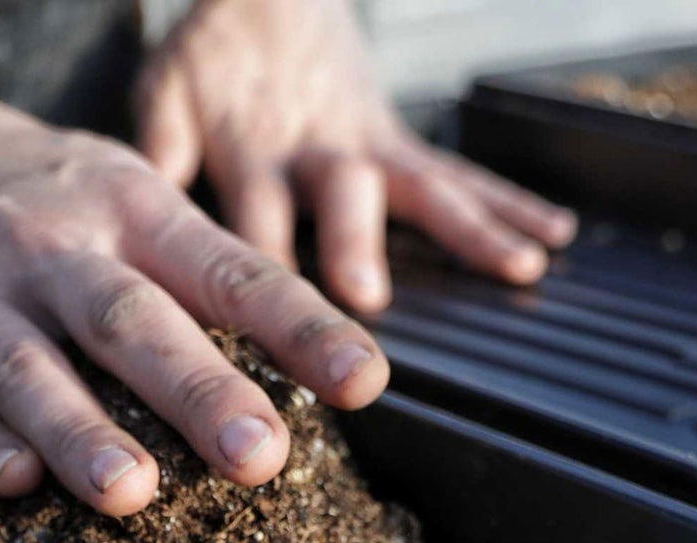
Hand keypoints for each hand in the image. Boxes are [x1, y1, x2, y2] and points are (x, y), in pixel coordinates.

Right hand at [0, 91, 389, 513]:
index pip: (226, 271)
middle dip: (196, 391)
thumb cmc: (45, 193)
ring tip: (132, 493)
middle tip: (260, 456)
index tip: (362, 380)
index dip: (297, 327)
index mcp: (128, 210)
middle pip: (130, 322)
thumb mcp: (129, 196)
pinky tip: (18, 481)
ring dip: (80, 432)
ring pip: (29, 369)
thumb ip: (205, 271)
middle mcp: (55, 252)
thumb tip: (309, 358)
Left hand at [135, 0, 576, 312]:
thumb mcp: (165, 97)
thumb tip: (141, 206)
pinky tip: (554, 234)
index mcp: (251, 150)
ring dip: (471, 229)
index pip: (250, 216)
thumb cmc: (210, 64)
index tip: (259, 323)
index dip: (253, 265)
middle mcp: (318, 152)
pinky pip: (462, 173)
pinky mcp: (401, 143)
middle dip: (354, 246)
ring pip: (423, 188)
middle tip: (369, 298)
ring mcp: (369, 147)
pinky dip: (510, 202)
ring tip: (521, 267)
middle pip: (340, 199)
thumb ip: (157, 153)